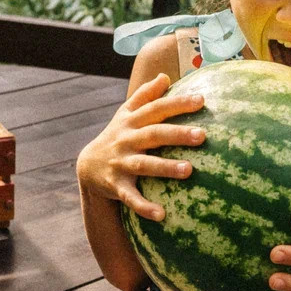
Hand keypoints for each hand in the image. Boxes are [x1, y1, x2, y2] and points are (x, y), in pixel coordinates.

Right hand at [77, 74, 205, 220]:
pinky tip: (162, 215)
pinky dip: (144, 207)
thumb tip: (165, 76)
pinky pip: (131, 198)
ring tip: (189, 170)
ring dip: (165, 168)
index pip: (157, 109)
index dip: (178, 104)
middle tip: (202, 136)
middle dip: (177, 134)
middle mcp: (126, 140)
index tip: (202, 100)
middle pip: (154, 134)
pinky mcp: (116, 186)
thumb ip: (145, 95)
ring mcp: (121, 163)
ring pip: (144, 165)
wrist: (87, 166)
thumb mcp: (125, 114)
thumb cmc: (117, 136)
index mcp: (132, 122)